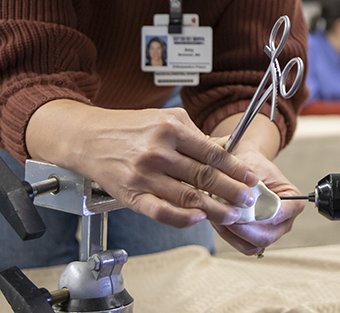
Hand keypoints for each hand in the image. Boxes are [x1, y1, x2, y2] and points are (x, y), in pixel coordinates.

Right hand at [26, 102, 258, 228]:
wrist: (89, 138)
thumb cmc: (130, 129)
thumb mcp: (166, 120)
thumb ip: (195, 136)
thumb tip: (227, 149)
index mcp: (171, 129)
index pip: (211, 153)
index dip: (235, 169)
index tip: (251, 179)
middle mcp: (158, 151)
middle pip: (203, 177)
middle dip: (231, 192)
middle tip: (249, 201)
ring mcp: (144, 175)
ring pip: (188, 196)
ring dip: (214, 209)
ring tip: (232, 215)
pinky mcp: (132, 195)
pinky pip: (161, 211)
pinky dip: (182, 218)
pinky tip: (198, 219)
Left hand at [212, 146, 304, 254]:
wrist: (247, 169)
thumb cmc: (253, 165)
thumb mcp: (252, 168)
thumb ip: (248, 185)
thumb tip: (239, 201)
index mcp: (293, 201)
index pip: (279, 214)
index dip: (259, 216)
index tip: (240, 212)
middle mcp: (285, 220)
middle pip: (267, 236)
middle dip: (243, 229)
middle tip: (226, 217)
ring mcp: (272, 232)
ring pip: (254, 245)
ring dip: (234, 235)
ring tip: (220, 218)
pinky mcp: (257, 238)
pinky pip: (244, 246)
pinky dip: (230, 237)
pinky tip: (221, 223)